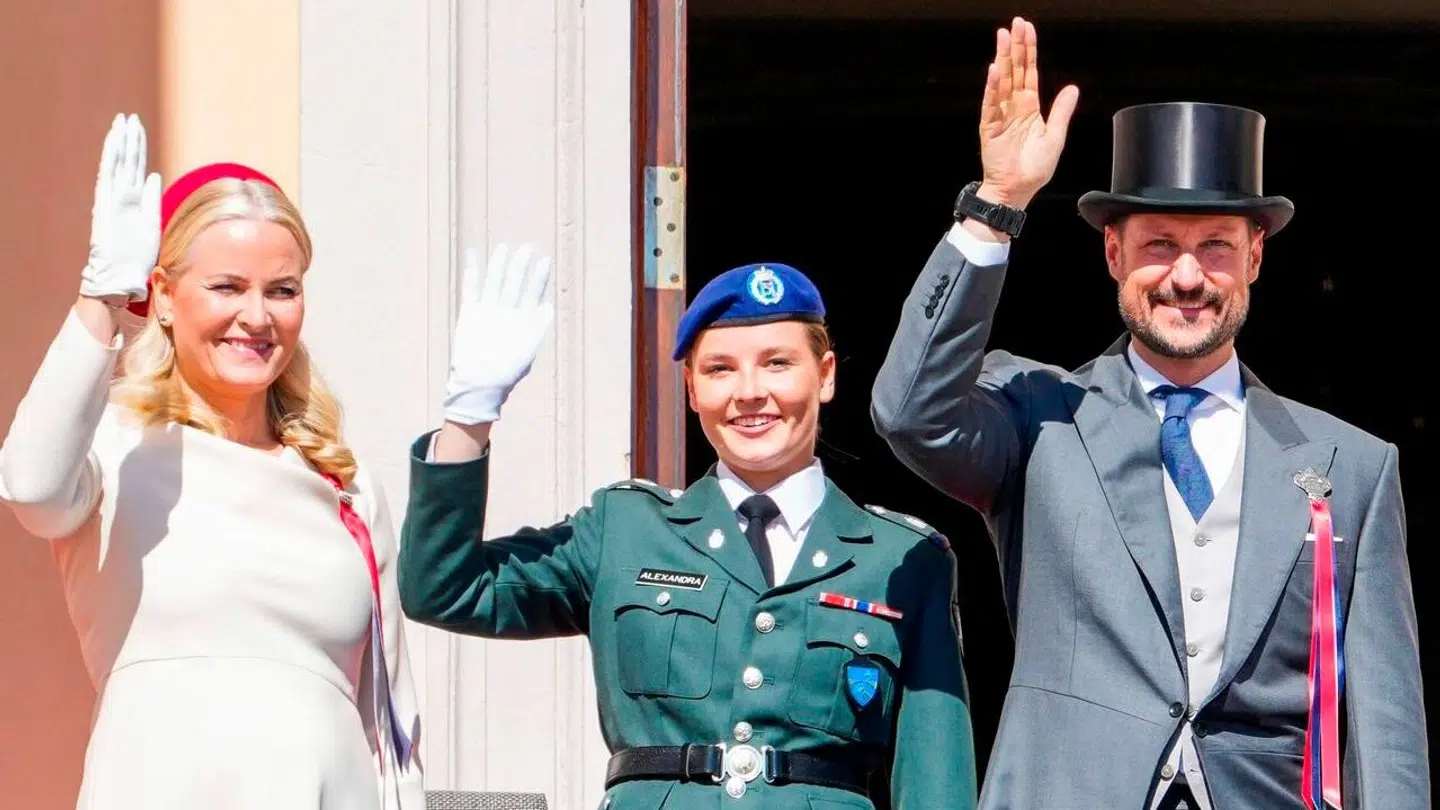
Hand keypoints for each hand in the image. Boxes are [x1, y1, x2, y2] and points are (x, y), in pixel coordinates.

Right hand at [79, 113, 161, 303]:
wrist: (121, 278)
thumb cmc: (136, 257)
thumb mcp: (152, 223)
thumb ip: (152, 199)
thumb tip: (156, 176)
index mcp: (134, 202)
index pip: (137, 169)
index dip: (139, 149)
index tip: (139, 130)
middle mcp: (122, 198)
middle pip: (127, 162)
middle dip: (129, 139)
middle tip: (130, 117)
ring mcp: (113, 200)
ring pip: (118, 164)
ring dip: (121, 142)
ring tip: (123, 121)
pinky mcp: (107, 205)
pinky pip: (109, 176)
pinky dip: (112, 158)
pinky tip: (114, 141)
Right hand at [442, 243, 553, 424]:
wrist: (481, 384)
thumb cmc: (508, 371)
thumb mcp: (528, 350)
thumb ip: (538, 328)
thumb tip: (549, 307)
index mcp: (522, 320)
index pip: (533, 293)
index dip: (539, 278)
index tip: (545, 260)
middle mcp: (506, 313)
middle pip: (514, 284)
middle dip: (520, 266)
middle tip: (527, 247)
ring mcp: (487, 312)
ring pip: (494, 283)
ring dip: (498, 266)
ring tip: (504, 248)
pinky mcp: (469, 315)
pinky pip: (471, 290)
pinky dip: (472, 274)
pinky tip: (474, 257)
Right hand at [976, 17, 1078, 209]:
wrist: (1017, 191)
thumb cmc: (1034, 169)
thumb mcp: (1055, 137)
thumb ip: (1062, 111)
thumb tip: (1072, 88)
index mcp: (1029, 108)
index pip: (1029, 73)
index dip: (1029, 51)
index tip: (1027, 30)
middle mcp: (1013, 107)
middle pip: (1015, 70)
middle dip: (1015, 47)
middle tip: (1015, 24)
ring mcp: (1000, 115)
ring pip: (1002, 81)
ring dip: (1003, 59)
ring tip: (1003, 37)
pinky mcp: (989, 127)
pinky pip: (991, 103)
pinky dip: (992, 87)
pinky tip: (995, 70)